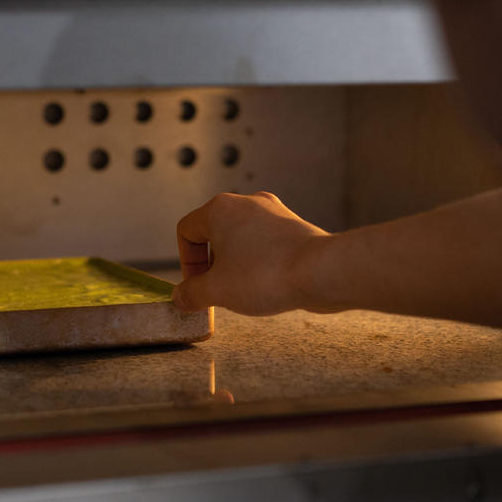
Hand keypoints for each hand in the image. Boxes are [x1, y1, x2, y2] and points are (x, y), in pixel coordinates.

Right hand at [173, 192, 328, 314]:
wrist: (321, 272)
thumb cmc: (267, 275)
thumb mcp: (217, 291)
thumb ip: (191, 294)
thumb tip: (181, 298)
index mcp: (220, 209)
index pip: (186, 231)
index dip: (186, 262)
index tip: (197, 286)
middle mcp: (246, 203)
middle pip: (214, 233)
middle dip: (211, 266)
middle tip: (219, 292)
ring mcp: (273, 213)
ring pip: (241, 240)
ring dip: (235, 266)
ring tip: (245, 290)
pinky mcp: (292, 228)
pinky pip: (264, 245)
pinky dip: (258, 264)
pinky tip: (267, 285)